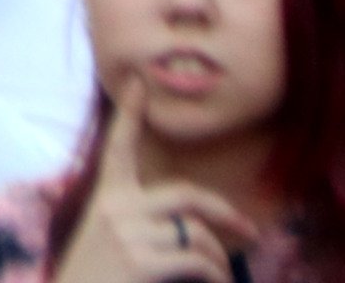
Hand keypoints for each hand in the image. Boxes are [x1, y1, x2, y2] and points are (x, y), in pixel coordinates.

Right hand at [56, 116, 260, 282]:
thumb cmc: (95, 276)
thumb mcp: (107, 242)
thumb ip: (139, 225)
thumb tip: (192, 228)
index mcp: (105, 198)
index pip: (118, 148)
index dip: (129, 114)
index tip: (137, 81)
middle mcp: (114, 208)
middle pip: (185, 194)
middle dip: (223, 211)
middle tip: (248, 230)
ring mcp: (127, 234)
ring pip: (195, 233)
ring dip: (219, 258)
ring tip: (222, 275)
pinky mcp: (141, 261)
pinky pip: (196, 261)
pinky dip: (215, 275)